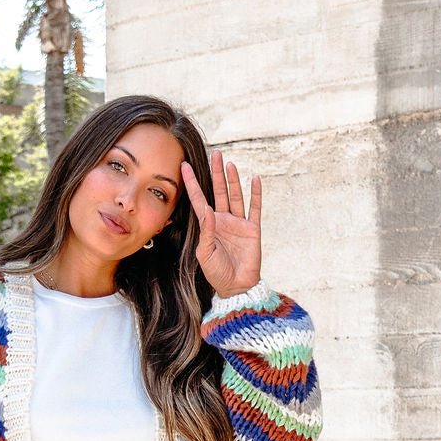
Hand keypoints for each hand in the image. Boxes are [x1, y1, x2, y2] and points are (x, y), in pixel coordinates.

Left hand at [181, 149, 261, 298]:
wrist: (236, 287)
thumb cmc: (217, 273)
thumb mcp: (205, 253)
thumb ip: (206, 231)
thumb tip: (208, 210)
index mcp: (208, 225)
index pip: (199, 199)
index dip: (192, 183)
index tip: (184, 165)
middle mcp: (222, 220)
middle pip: (219, 191)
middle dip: (216, 173)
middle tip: (214, 153)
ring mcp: (238, 223)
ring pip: (235, 196)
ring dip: (233, 180)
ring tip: (229, 163)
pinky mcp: (252, 229)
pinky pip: (255, 208)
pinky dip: (256, 194)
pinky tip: (255, 179)